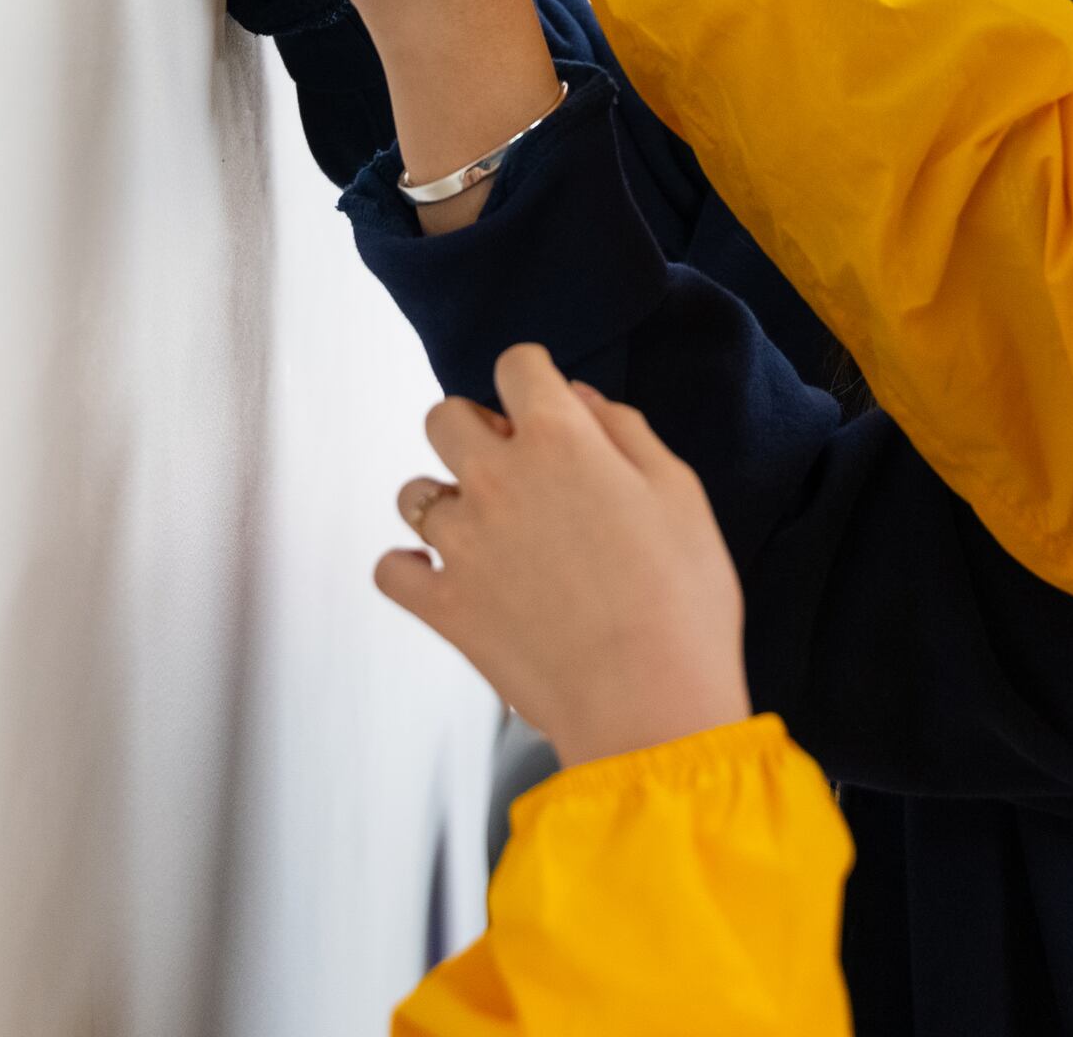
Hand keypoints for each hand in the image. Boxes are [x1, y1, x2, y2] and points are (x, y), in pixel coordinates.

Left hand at [376, 345, 749, 769]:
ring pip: (413, 493)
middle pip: (444, 417)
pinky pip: (390, 569)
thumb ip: (625, 431)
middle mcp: (495, 479)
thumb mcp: (679, 494)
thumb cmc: (681, 603)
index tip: (544, 402)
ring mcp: (460, 543)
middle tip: (515, 469)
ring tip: (488, 534)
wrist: (649, 705)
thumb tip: (580, 400)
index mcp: (558, 440)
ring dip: (444, 501)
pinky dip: (409, 570)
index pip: (516, 367)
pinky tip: (445, 577)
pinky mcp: (442, 605)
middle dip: (475, 430)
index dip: (532, 378)